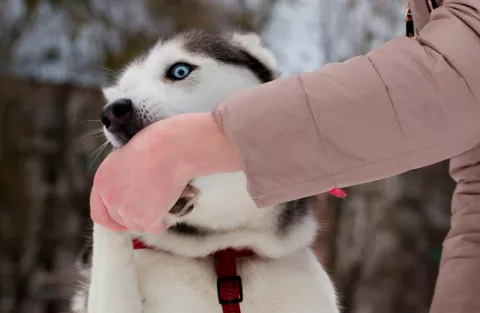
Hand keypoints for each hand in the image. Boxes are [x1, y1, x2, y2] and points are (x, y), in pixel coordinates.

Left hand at [90, 113, 240, 232]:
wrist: (171, 149)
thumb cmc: (155, 144)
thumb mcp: (127, 156)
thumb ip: (121, 176)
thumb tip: (131, 188)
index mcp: (102, 181)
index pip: (99, 212)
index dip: (112, 219)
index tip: (123, 221)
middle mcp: (110, 198)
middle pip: (119, 220)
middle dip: (134, 217)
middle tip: (150, 209)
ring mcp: (127, 210)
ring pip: (137, 225)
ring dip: (149, 219)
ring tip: (163, 204)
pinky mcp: (145, 218)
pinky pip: (154, 228)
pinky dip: (162, 222)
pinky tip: (168, 212)